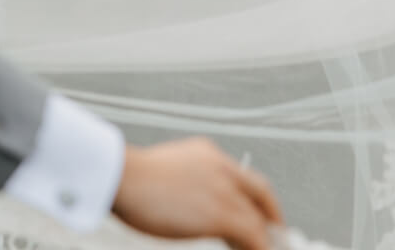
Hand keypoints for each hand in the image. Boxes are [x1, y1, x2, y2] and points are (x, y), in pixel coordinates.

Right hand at [113, 139, 283, 249]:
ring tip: (257, 249)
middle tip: (273, 235)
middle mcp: (220, 167)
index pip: (244, 176)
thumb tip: (192, 207)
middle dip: (269, 217)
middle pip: (260, 194)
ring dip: (260, 239)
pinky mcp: (222, 214)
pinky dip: (257, 249)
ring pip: (256, 219)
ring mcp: (223, 190)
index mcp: (206, 153)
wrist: (121, 176)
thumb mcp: (166, 171)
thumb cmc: (128, 177)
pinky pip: (253, 238)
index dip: (258, 197)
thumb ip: (189, 183)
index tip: (263, 212)